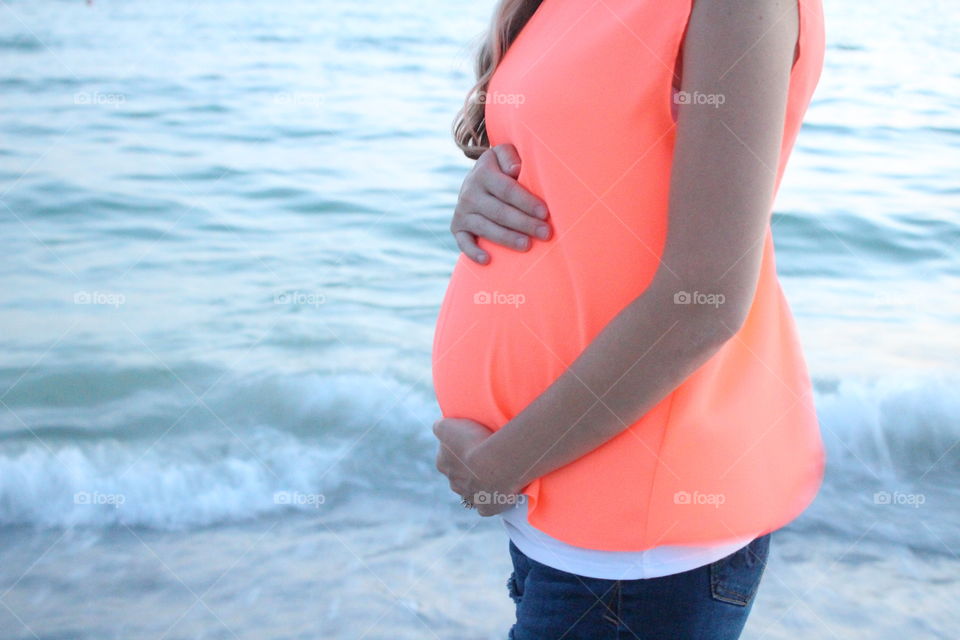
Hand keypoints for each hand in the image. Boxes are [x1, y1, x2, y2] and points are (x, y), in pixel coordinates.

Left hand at [432, 417, 519, 516]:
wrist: (495, 465)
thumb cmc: (472, 442)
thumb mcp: (448, 426)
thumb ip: (440, 427)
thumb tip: (439, 428)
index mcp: (443, 465)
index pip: (446, 456)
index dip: (458, 449)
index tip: (472, 442)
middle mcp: (454, 484)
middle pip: (460, 475)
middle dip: (469, 469)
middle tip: (486, 457)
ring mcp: (470, 498)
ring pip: (473, 491)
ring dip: (481, 484)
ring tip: (496, 472)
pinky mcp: (487, 509)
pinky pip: (487, 505)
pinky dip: (493, 499)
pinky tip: (501, 490)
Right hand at [451, 144, 551, 264]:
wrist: (477, 179)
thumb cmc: (502, 169)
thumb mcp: (504, 154)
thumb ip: (510, 156)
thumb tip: (515, 169)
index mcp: (483, 173)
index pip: (507, 190)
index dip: (527, 202)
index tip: (545, 213)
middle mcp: (469, 192)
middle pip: (499, 211)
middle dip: (524, 223)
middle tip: (545, 234)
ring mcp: (462, 211)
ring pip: (485, 228)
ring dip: (507, 238)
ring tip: (527, 245)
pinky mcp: (457, 227)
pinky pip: (463, 242)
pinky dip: (473, 252)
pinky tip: (487, 260)